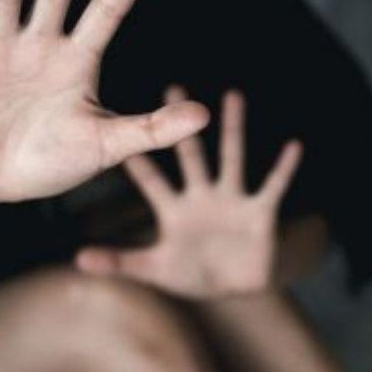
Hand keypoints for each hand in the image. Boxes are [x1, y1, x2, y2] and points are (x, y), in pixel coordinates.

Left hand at [75, 86, 302, 298]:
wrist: (236, 286)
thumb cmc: (192, 273)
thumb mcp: (153, 271)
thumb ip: (119, 263)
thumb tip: (77, 259)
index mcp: (174, 210)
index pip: (151, 180)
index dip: (136, 160)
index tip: (117, 125)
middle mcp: (202, 197)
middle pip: (191, 155)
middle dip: (183, 125)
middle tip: (174, 85)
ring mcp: (232, 201)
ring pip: (233, 158)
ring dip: (234, 129)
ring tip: (233, 96)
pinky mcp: (260, 212)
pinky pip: (273, 186)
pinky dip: (284, 168)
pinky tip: (294, 146)